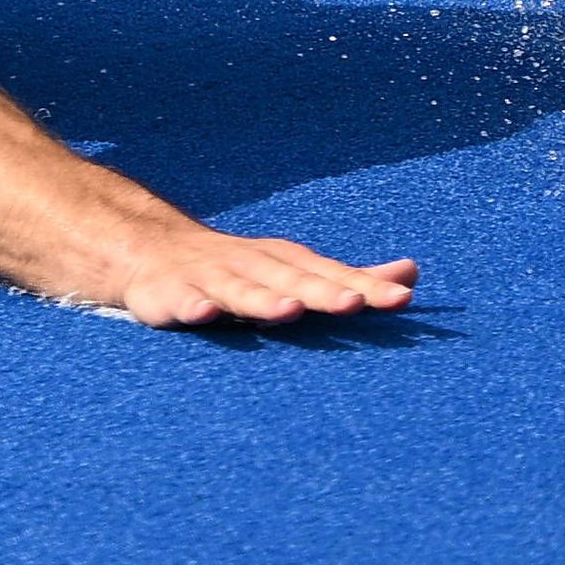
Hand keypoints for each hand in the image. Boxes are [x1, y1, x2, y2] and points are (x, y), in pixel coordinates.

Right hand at [104, 225, 419, 328]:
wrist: (153, 249)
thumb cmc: (241, 269)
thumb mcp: (296, 270)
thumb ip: (350, 279)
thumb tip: (411, 274)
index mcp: (287, 264)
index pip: (333, 276)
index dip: (366, 287)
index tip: (402, 298)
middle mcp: (254, 267)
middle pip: (292, 281)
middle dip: (323, 292)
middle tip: (354, 302)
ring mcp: (211, 279)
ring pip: (240, 290)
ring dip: (263, 300)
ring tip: (288, 311)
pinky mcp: (170, 294)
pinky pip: (182, 301)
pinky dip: (192, 306)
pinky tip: (204, 315)